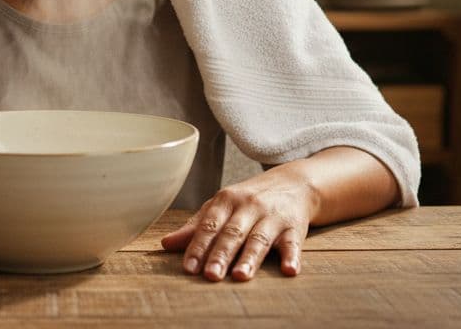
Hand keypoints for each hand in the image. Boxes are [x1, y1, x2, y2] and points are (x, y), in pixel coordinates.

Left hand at [160, 174, 317, 280]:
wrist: (294, 183)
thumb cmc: (249, 200)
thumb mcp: (221, 207)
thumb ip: (196, 226)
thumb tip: (165, 244)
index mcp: (226, 201)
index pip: (209, 225)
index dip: (198, 246)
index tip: (189, 268)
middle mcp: (248, 207)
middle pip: (232, 233)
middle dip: (221, 254)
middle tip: (210, 275)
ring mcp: (272, 216)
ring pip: (259, 238)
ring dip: (250, 258)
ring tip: (240, 276)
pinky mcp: (295, 227)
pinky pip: (293, 243)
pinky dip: (292, 257)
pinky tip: (289, 270)